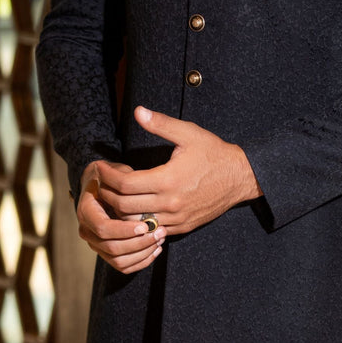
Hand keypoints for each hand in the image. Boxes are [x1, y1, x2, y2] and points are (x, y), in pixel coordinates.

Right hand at [76, 159, 163, 273]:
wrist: (102, 187)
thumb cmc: (112, 178)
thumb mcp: (116, 173)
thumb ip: (123, 181)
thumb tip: (135, 186)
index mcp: (86, 211)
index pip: (103, 228)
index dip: (124, 230)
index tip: (144, 225)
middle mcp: (87, 230)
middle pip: (112, 248)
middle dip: (139, 243)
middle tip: (160, 233)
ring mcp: (96, 244)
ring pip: (119, 260)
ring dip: (143, 253)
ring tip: (160, 239)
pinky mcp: (106, 253)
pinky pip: (123, 266)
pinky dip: (141, 261)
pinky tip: (156, 249)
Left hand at [94, 106, 261, 236]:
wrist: (241, 178)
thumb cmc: (214, 153)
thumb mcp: (188, 134)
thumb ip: (161, 124)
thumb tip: (138, 112)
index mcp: (168, 180)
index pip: (124, 184)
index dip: (107, 176)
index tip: (100, 168)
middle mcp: (170, 203)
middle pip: (124, 206)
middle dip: (107, 194)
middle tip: (100, 182)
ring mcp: (176, 219)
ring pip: (135, 223)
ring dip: (119, 211)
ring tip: (113, 195)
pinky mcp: (182, 227)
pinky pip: (151, 230)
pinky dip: (137, 222)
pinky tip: (132, 208)